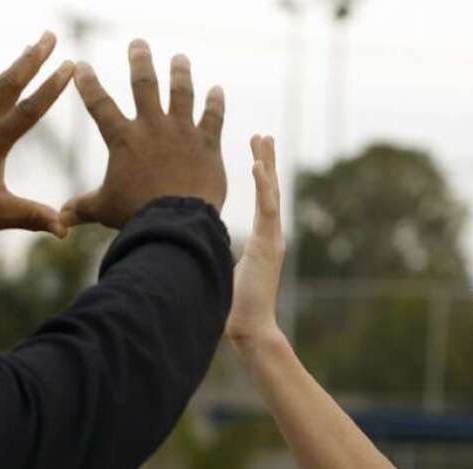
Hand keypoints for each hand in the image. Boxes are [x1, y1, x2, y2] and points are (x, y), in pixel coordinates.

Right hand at [60, 41, 226, 229]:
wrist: (177, 221)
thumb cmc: (137, 215)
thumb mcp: (105, 209)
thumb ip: (83, 207)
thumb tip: (60, 219)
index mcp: (123, 139)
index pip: (100, 104)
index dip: (88, 83)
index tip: (81, 66)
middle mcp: (152, 127)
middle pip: (144, 84)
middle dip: (140, 61)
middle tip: (139, 44)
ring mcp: (181, 132)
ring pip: (181, 93)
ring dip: (180, 73)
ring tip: (180, 58)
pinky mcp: (207, 144)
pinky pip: (213, 117)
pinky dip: (215, 103)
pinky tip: (217, 90)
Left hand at [225, 135, 286, 351]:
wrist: (250, 329)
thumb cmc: (235, 309)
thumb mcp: (224, 274)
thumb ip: (220, 258)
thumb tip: (200, 252)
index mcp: (262, 243)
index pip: (262, 203)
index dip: (261, 178)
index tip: (256, 155)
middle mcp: (271, 238)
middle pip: (271, 191)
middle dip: (267, 162)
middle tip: (262, 136)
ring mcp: (272, 240)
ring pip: (271, 194)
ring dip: (266, 165)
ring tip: (262, 139)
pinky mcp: (268, 245)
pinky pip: (267, 209)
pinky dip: (263, 185)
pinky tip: (257, 165)